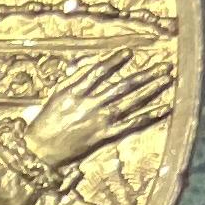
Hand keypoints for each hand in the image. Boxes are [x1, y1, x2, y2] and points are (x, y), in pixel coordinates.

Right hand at [27, 49, 174, 165]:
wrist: (37, 151)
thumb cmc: (43, 124)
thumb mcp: (54, 97)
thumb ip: (71, 81)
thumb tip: (84, 67)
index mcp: (74, 92)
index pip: (98, 72)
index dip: (114, 61)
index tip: (128, 53)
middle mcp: (89, 104)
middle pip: (122, 85)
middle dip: (144, 74)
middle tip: (163, 65)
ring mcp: (98, 120)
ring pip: (129, 101)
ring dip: (150, 89)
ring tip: (166, 79)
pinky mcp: (102, 135)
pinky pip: (130, 124)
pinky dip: (148, 116)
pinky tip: (163, 108)